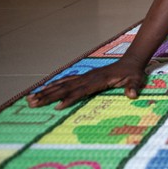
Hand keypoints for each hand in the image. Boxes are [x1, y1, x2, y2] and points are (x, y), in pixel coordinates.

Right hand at [26, 58, 146, 109]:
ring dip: (47, 92)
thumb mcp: (136, 80)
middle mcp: (88, 78)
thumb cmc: (132, 73)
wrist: (130, 61)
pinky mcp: (84, 78)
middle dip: (49, 96)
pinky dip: (54, 85)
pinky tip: (44, 89)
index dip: (70, 99)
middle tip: (32, 103)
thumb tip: (132, 95)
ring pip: (62, 85)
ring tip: (30, 98)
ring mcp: (85, 77)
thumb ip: (133, 87)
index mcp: (99, 80)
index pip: (81, 91)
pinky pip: (66, 82)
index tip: (57, 107)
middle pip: (66, 88)